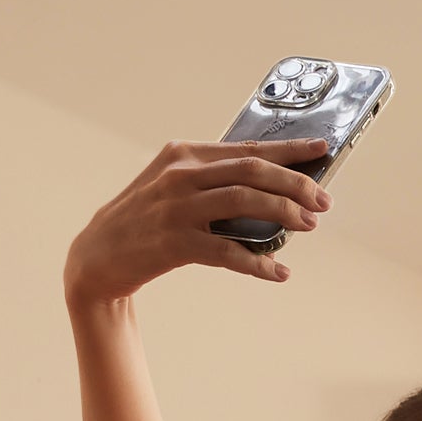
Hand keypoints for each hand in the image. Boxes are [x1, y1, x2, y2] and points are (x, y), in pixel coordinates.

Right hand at [63, 141, 333, 302]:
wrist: (97, 256)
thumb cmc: (145, 219)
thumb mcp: (173, 185)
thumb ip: (214, 180)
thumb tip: (272, 188)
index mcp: (184, 153)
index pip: (247, 147)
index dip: (289, 149)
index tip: (322, 149)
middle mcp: (180, 175)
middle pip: (251, 170)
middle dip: (295, 183)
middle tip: (324, 201)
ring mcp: (176, 208)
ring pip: (244, 202)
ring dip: (283, 212)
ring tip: (308, 225)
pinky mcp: (173, 244)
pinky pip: (227, 251)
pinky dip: (257, 263)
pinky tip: (278, 273)